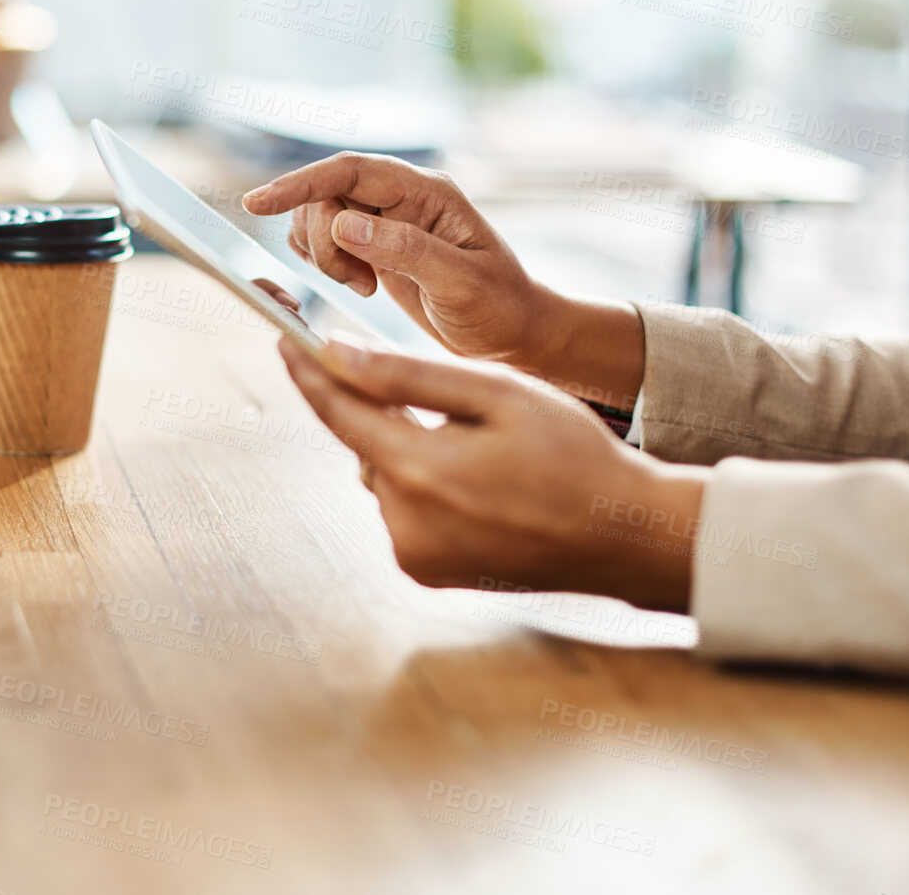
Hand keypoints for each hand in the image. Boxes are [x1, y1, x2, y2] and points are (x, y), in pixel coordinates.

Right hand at [242, 152, 552, 361]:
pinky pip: (323, 238)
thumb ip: (405, 251)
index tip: (256, 203)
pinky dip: (324, 262)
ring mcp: (386, 219)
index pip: (350, 171)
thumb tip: (343, 226)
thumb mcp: (460, 283)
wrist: (514, 332)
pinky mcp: (373, 244)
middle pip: (326, 197)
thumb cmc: (499, 307)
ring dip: (324, 256)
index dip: (300, 183)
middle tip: (359, 285)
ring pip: (318, 218)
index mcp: (427, 193)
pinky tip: (359, 284)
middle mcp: (402, 197)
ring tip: (365, 287)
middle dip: (323, 243)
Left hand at [278, 335, 706, 612]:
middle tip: (433, 391)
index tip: (284, 336)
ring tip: (479, 444)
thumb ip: (410, 375)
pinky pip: (404, 510)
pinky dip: (425, 486)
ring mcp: (414, 555)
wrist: (624, 537)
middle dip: (383, 409)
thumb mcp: (498, 394)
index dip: (308, 370)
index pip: (338, 410)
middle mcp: (404, 522)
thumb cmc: (573, 455)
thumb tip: (338, 355)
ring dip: (410, 449)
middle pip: (363, 442)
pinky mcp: (427, 572)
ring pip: (385, 475)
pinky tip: (479, 481)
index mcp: (419, 472)